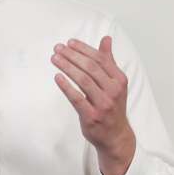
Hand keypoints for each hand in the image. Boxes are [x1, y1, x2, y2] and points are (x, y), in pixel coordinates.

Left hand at [51, 35, 135, 174]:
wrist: (116, 136)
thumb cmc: (113, 106)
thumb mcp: (115, 83)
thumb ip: (109, 60)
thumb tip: (106, 39)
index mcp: (119, 80)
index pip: (100, 59)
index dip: (83, 49)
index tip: (69, 42)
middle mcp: (113, 91)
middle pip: (90, 68)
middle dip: (72, 56)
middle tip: (58, 48)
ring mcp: (103, 104)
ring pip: (83, 80)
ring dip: (67, 67)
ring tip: (55, 59)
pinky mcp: (91, 116)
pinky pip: (77, 98)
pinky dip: (66, 86)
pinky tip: (57, 77)